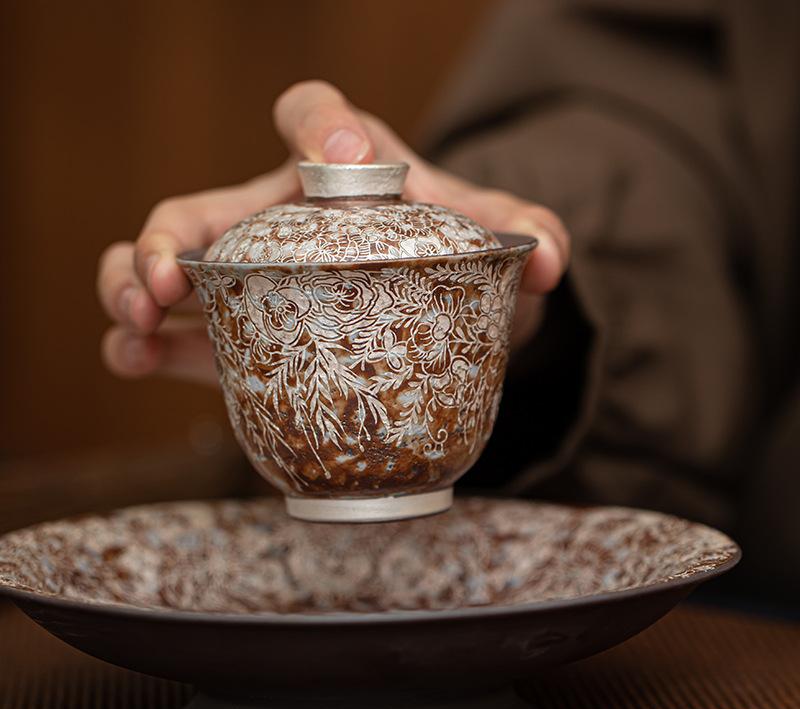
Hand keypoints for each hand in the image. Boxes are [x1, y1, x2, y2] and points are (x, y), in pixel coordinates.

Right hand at [98, 81, 570, 382]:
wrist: (431, 311)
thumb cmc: (449, 255)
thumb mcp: (489, 239)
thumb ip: (526, 236)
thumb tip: (549, 262)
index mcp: (337, 174)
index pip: (312, 114)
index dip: (316, 125)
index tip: (338, 156)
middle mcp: (273, 218)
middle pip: (196, 208)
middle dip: (168, 237)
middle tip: (169, 279)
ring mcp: (245, 280)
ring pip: (166, 269)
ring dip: (132, 290)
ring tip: (135, 324)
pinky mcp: (236, 336)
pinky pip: (178, 337)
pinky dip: (146, 346)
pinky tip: (137, 360)